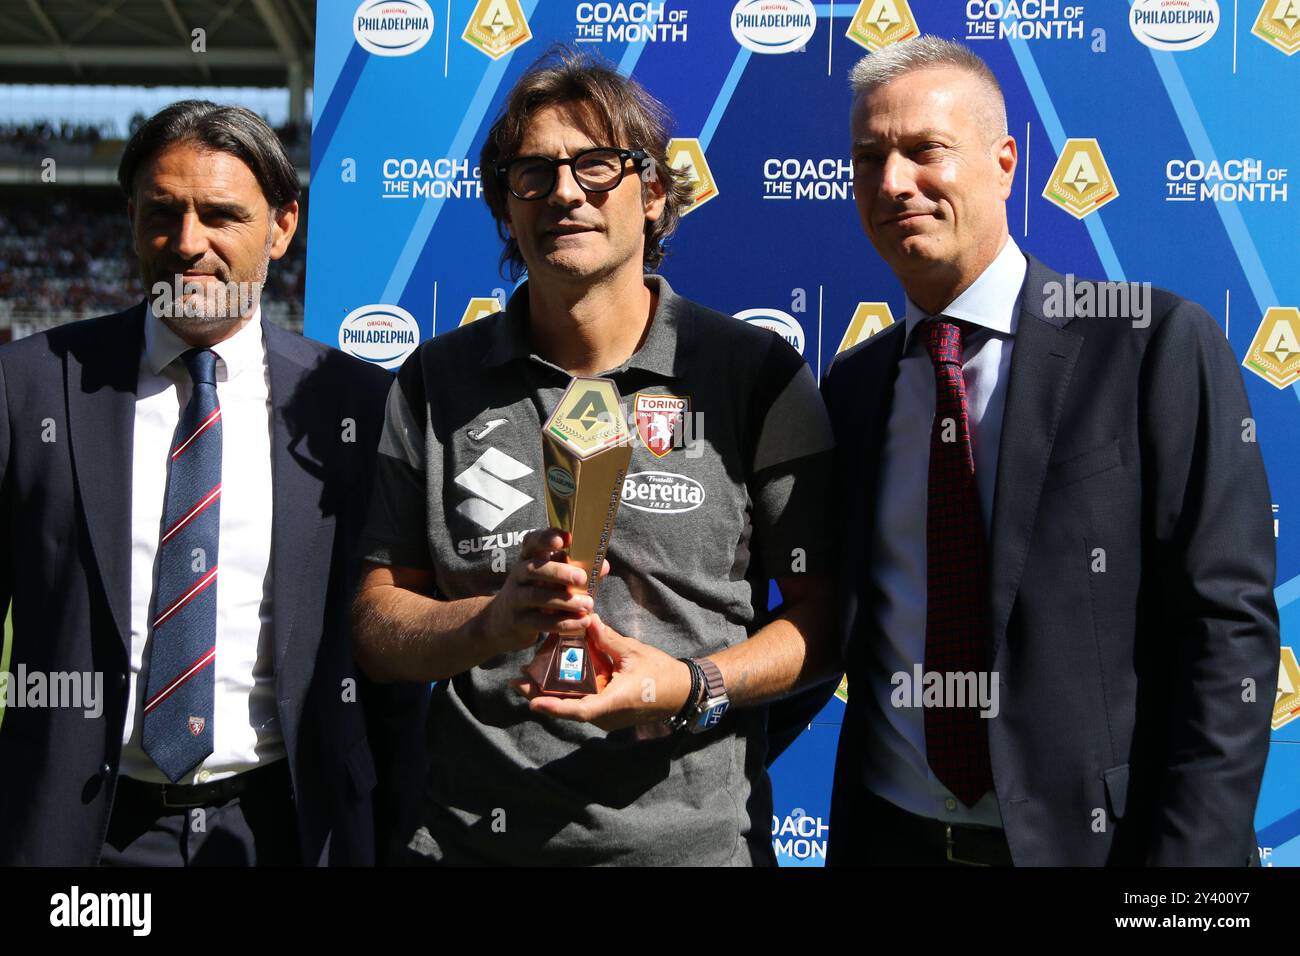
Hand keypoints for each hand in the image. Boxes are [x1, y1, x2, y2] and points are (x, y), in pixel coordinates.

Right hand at [480, 528, 608, 655]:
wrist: (501, 623)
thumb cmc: (535, 594)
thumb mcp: (550, 580)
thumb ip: (576, 572)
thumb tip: (603, 566)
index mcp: (527, 559)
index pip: (531, 542)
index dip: (545, 538)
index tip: (564, 539)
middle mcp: (518, 575)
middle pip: (534, 569)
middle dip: (559, 572)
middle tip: (582, 578)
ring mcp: (515, 599)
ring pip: (537, 596)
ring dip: (566, 601)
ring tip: (588, 604)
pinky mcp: (518, 622)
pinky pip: (541, 622)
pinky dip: (564, 623)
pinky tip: (582, 622)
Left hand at [512, 614, 693, 732]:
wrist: (681, 692)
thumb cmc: (660, 673)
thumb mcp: (633, 652)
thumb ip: (607, 638)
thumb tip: (586, 617)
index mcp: (614, 702)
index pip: (579, 710)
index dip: (554, 707)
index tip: (531, 702)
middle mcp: (607, 716)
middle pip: (568, 710)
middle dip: (540, 697)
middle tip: (516, 683)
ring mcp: (607, 717)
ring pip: (573, 708)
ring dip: (551, 695)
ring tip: (527, 679)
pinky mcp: (608, 713)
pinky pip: (583, 704)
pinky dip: (567, 693)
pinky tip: (553, 678)